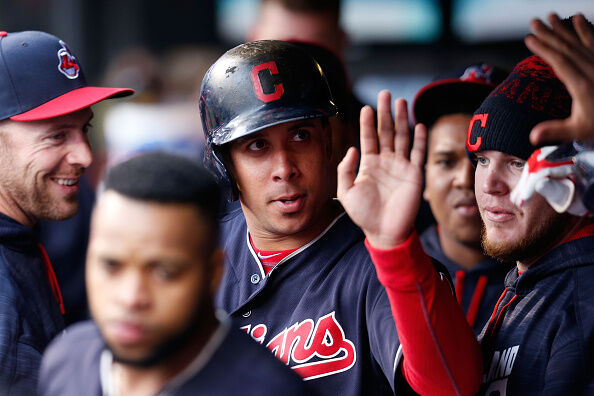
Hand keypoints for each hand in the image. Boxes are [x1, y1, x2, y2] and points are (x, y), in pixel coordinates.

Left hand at [337, 90, 426, 248]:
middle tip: (385, 94)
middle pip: (386, 131)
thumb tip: (351, 148)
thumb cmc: (364, 214)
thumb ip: (345, 169)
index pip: (368, 137)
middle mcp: (385, 162)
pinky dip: (419, 139)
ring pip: (402, 137)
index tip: (366, 107)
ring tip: (401, 102)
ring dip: (402, 120)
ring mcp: (400, 166)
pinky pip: (418, 153)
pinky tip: (419, 124)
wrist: (384, 232)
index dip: (367, 122)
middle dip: (385, 113)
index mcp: (368, 164)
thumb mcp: (346, 192)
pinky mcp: (414, 174)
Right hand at [525, 13, 593, 144]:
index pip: (559, 62)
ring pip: (580, 42)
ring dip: (564, 29)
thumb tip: (532, 136)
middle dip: (549, 34)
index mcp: (582, 86)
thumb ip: (555, 131)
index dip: (543, 49)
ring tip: (551, 17)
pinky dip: (586, 29)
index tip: (529, 38)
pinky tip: (579, 18)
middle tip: (534, 22)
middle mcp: (592, 71)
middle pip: (567, 47)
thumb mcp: (578, 131)